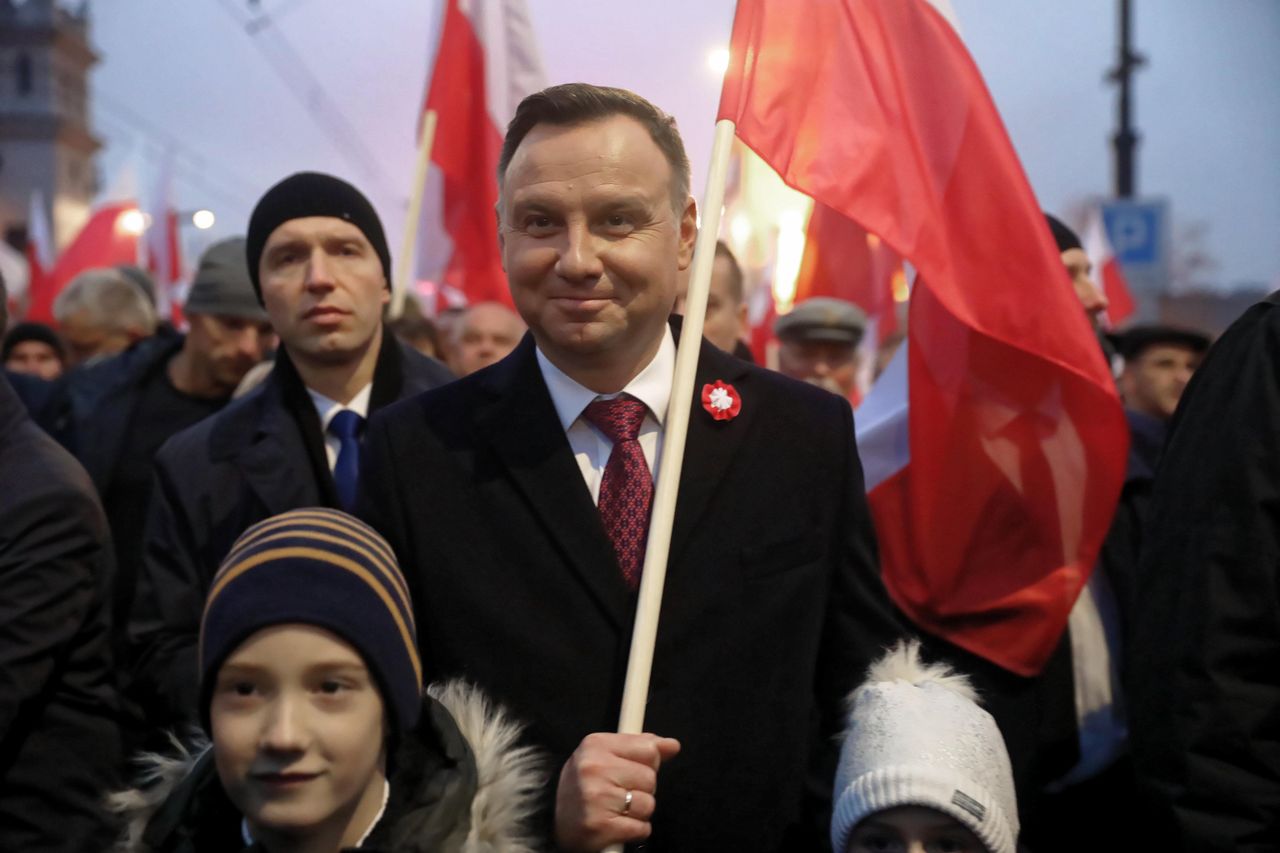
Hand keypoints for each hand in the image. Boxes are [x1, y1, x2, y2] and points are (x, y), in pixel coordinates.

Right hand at [553, 731, 680, 851]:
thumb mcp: (604, 755)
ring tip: (617, 810)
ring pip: (648, 804)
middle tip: (619, 793)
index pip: (649, 749)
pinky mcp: (600, 827)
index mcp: (596, 745)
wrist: (549, 818)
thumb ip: (640, 747)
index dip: (646, 763)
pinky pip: (642, 828)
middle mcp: (594, 768)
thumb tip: (673, 745)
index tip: (629, 771)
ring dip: (638, 812)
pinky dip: (635, 830)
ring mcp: (596, 798)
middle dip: (641, 789)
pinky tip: (618, 825)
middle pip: (650, 778)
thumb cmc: (583, 785)